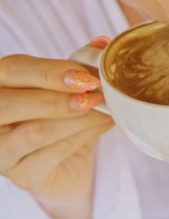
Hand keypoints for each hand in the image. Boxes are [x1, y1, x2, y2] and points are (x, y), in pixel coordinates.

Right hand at [0, 37, 112, 204]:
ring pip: (36, 132)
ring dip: (79, 118)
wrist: (64, 162)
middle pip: (11, 104)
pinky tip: (106, 124)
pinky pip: (54, 153)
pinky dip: (86, 136)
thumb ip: (78, 65)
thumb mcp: (65, 87)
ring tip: (108, 109)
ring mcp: (2, 151)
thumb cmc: (60, 116)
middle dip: (58, 98)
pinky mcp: (23, 176)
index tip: (87, 75)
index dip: (50, 72)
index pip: (13, 70)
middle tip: (96, 95)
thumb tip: (102, 43)